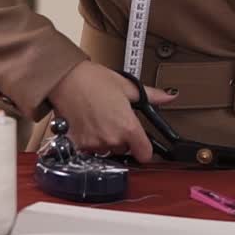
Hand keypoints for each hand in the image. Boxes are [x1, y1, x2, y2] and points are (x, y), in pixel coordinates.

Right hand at [46, 62, 175, 162]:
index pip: (145, 154)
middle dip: (123, 139)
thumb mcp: (127, 86)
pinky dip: (90, 140)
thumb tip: (169, 97)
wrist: (65, 79)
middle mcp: (112, 139)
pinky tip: (88, 124)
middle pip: (125, 150)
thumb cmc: (93, 80)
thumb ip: (151, 96)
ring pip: (107, 150)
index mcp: (128, 127)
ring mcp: (94, 144)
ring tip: (100, 119)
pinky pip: (90, 149)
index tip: (142, 144)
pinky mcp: (78, 145)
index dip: (145, 149)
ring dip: (106, 140)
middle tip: (115, 119)